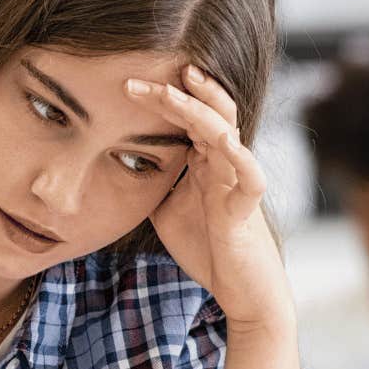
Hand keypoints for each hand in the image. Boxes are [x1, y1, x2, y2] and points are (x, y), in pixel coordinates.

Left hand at [128, 66, 293, 333]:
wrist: (239, 290)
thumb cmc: (207, 247)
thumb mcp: (165, 209)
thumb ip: (153, 183)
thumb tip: (118, 163)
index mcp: (205, 161)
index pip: (186, 117)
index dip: (159, 98)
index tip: (125, 85)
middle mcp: (223, 164)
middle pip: (206, 112)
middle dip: (174, 92)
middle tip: (137, 79)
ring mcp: (236, 182)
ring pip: (226, 133)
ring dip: (202, 109)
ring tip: (181, 86)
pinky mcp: (246, 209)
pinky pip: (250, 178)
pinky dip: (241, 158)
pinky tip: (225, 141)